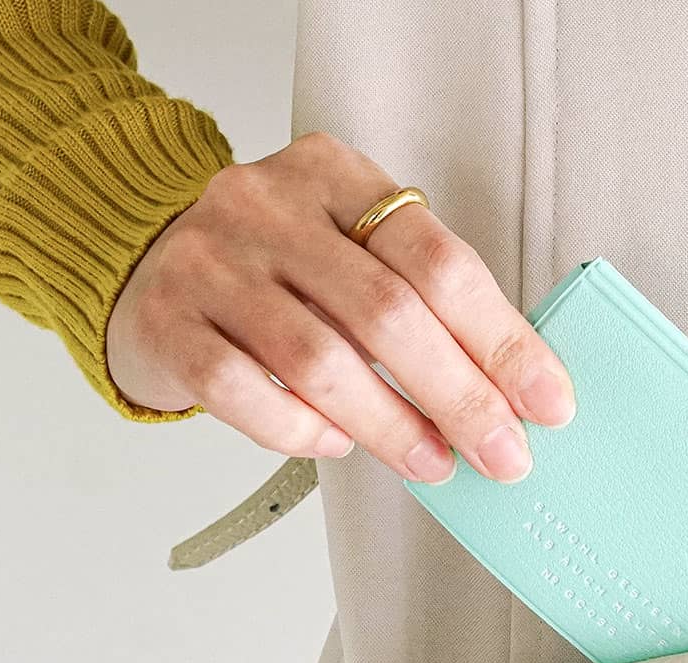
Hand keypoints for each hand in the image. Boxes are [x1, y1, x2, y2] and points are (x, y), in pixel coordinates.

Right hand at [106, 131, 574, 483]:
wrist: (141, 259)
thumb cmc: (276, 267)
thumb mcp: (349, 247)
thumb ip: (418, 297)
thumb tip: (512, 392)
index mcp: (336, 176)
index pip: (440, 260)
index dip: (502, 339)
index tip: (547, 400)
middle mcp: (267, 206)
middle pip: (387, 312)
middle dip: (460, 395)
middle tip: (502, 453)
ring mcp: (208, 262)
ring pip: (319, 359)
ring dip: (391, 425)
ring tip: (433, 461)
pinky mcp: (164, 322)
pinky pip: (243, 392)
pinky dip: (301, 429)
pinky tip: (336, 442)